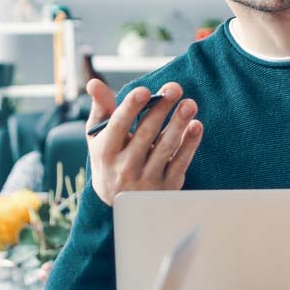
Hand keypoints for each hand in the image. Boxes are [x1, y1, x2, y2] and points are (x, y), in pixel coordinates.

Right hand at [83, 79, 201, 205]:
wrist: (125, 207)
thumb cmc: (111, 160)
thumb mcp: (99, 138)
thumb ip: (101, 108)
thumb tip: (94, 82)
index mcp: (106, 151)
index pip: (118, 126)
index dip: (131, 107)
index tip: (145, 90)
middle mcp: (125, 167)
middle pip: (146, 133)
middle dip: (161, 109)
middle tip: (174, 88)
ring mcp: (147, 179)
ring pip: (165, 147)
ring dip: (179, 124)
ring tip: (189, 104)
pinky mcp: (167, 186)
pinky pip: (180, 162)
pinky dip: (189, 144)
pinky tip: (196, 125)